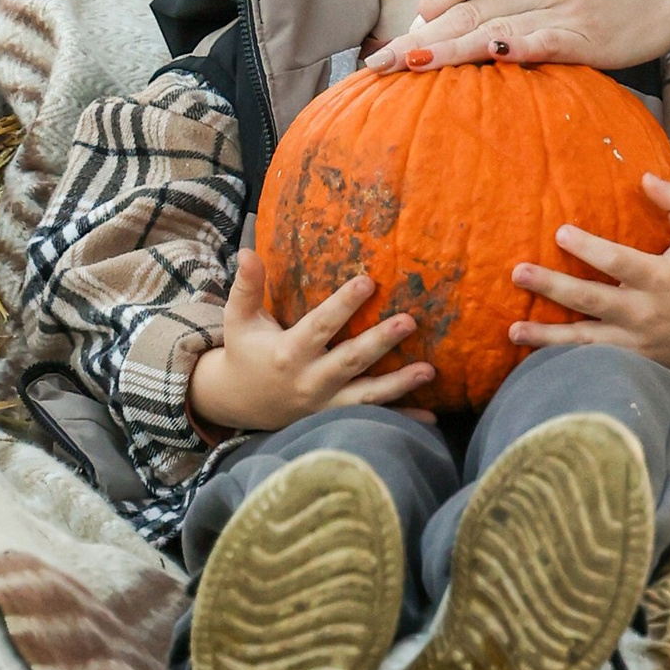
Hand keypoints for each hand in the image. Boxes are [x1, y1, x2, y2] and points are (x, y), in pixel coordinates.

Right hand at [189, 247, 435, 432]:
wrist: (239, 402)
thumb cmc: (245, 352)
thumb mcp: (239, 320)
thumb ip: (246, 286)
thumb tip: (246, 251)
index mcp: (288, 353)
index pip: (320, 326)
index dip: (343, 305)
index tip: (368, 281)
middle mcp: (309, 381)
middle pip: (350, 360)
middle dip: (380, 342)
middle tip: (410, 321)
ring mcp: (324, 405)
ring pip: (366, 396)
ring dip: (399, 384)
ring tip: (429, 370)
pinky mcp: (335, 417)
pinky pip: (371, 418)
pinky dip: (401, 418)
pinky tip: (430, 416)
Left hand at [367, 0, 669, 76]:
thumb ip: (517, 0)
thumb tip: (467, 35)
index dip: (428, 4)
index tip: (396, 38)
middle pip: (465, 8)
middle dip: (416, 39)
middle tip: (374, 66)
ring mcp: (560, 5)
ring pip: (492, 24)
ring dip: (446, 48)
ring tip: (407, 64)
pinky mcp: (586, 34)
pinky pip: (542, 39)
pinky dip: (511, 48)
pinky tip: (487, 58)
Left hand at [509, 175, 669, 380]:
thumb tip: (645, 177)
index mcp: (660, 278)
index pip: (619, 262)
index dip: (590, 249)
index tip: (559, 232)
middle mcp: (643, 311)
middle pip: (592, 300)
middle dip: (553, 287)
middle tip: (518, 272)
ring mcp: (635, 341)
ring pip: (585, 339)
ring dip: (547, 335)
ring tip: (512, 329)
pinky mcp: (630, 361)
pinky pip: (592, 360)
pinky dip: (563, 359)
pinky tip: (533, 356)